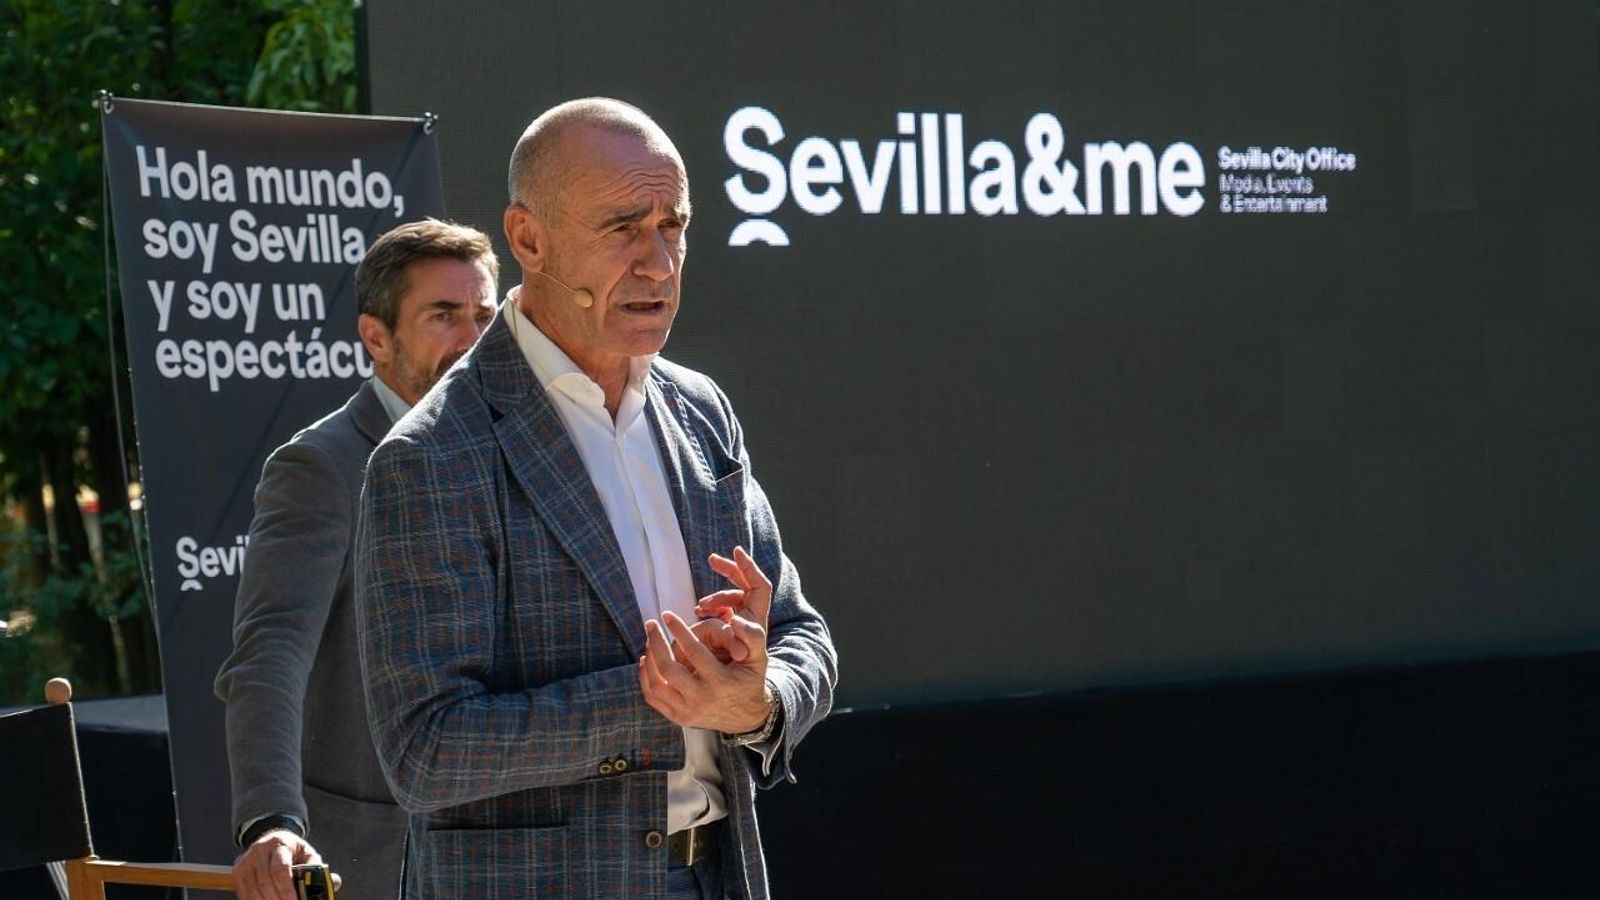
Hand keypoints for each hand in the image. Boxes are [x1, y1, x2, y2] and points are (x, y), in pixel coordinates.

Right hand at [232, 829, 319, 899]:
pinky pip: (245, 894)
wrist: (269, 838)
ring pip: (253, 890)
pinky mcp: (237, 873)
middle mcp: (259, 851)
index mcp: (279, 844)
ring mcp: (245, 862)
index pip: (281, 870)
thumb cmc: (291, 850)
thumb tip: (334, 882)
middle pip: (266, 882)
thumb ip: (317, 868)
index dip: (287, 890)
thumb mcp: (306, 853)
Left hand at [639, 547, 771, 732]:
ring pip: (656, 685)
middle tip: (651, 623)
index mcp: (721, 683)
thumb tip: (733, 619)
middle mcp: (702, 700)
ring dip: (649, 659)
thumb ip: (751, 636)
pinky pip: (653, 698)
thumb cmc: (750, 680)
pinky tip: (648, 659)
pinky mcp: (679, 719)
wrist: (747, 718)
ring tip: (650, 639)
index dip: (678, 630)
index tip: (667, 614)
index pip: (694, 652)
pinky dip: (646, 678)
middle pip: (668, 670)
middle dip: (656, 643)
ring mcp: (688, 712)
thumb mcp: (759, 658)